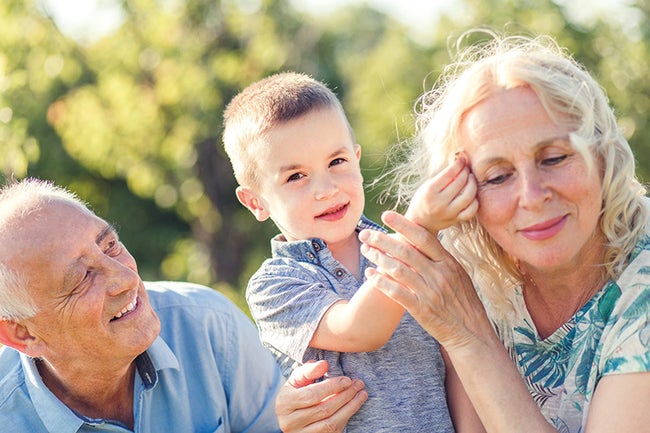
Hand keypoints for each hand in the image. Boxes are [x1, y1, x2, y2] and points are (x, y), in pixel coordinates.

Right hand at [275, 361, 366, 432]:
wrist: (290, 417)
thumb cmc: (295, 394)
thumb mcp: (296, 380)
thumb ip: (308, 370)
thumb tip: (324, 364)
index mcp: (284, 403)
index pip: (311, 395)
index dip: (331, 387)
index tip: (347, 379)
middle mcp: (290, 422)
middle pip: (323, 409)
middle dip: (345, 396)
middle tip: (358, 384)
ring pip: (331, 424)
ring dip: (350, 408)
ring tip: (361, 394)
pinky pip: (333, 432)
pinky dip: (346, 418)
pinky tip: (353, 406)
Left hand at [359, 210, 490, 351]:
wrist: (471, 332)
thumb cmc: (463, 302)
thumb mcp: (459, 275)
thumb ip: (440, 259)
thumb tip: (422, 240)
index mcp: (448, 263)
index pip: (423, 238)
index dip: (403, 225)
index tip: (386, 215)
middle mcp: (439, 275)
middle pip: (406, 251)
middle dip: (383, 240)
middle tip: (366, 233)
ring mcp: (430, 292)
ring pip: (398, 270)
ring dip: (378, 258)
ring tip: (365, 250)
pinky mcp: (421, 309)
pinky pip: (396, 292)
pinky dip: (381, 282)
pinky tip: (370, 275)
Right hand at [405, 155, 477, 232]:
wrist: (420, 222)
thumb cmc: (424, 199)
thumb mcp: (428, 185)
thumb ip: (443, 175)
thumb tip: (459, 162)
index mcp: (430, 191)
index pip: (450, 173)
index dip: (458, 164)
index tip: (462, 159)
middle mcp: (439, 203)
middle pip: (460, 183)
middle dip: (466, 172)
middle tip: (466, 168)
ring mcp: (449, 213)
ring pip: (468, 196)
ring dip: (473, 184)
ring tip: (470, 179)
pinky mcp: (455, 220)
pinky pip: (471, 210)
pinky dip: (474, 200)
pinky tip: (471, 194)